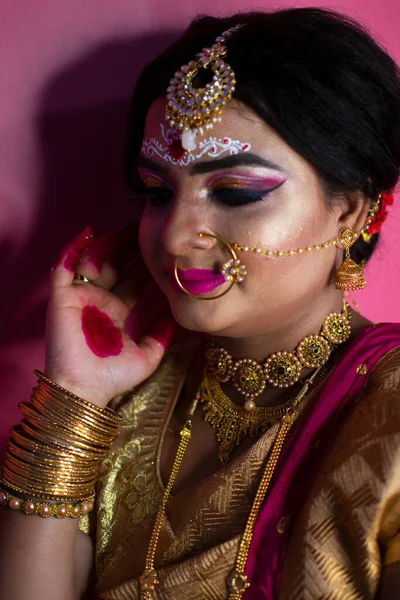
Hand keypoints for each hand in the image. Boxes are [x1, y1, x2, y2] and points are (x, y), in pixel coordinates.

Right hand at [45, 223, 174, 407]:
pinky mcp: (63, 297)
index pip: (133, 280)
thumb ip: (162, 335)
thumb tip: (179, 318)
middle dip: (131, 247)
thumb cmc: (114, 376)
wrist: (87, 388)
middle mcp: (100, 301)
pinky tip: (89, 232)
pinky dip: (74, 248)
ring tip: (128, 226)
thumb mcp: (148, 354)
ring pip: (94, 260)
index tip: (164, 249)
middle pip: (116, 266)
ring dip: (110, 242)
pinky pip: (64, 267)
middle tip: (148, 230)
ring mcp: (81, 297)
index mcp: (118, 312)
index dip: (146, 264)